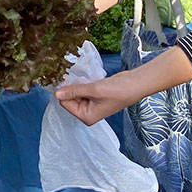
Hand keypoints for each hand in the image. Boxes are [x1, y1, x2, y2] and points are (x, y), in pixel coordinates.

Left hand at [58, 46, 191, 125]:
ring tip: (85, 77)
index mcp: (86, 117)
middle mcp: (88, 113)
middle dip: (71, 87)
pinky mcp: (95, 96)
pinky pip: (83, 89)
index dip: (65, 91)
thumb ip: (74, 91)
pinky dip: (84, 83)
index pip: (65, 104)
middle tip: (75, 74)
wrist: (135, 84)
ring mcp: (92, 105)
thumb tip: (56, 93)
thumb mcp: (93, 90)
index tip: (67, 78)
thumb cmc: (117, 90)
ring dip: (78, 84)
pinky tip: (89, 77)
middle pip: (70, 99)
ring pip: (76, 93)